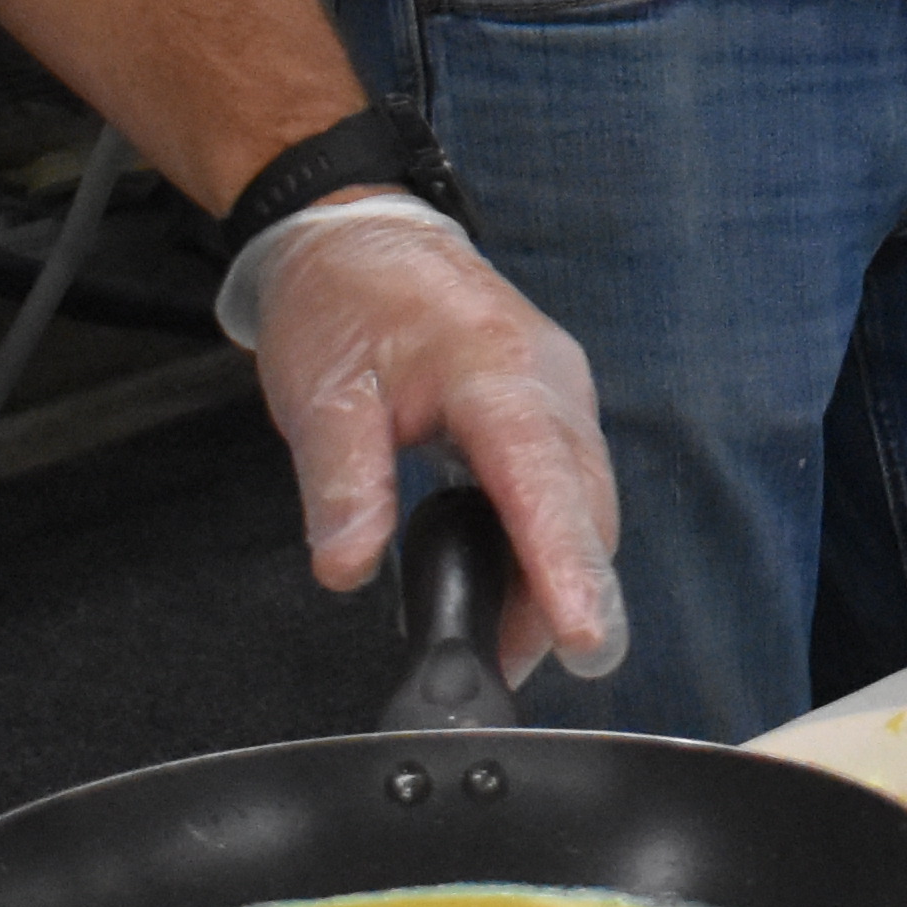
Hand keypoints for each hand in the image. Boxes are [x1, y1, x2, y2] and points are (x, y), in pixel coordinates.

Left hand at [237, 200, 625, 686]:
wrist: (360, 236)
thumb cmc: (344, 302)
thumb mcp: (320, 393)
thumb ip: (341, 483)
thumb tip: (350, 569)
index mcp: (495, 367)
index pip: (542, 477)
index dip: (564, 562)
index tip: (580, 635)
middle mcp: (551, 382)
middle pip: (585, 506)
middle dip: (570, 594)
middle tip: (517, 669)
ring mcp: (562, 396)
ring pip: (587, 505)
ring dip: (561, 579)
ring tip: (510, 648)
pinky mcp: (553, 413)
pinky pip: (571, 492)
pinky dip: (553, 549)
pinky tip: (519, 594)